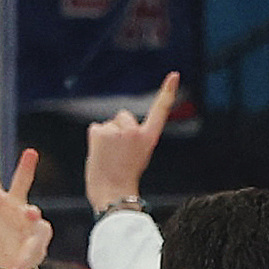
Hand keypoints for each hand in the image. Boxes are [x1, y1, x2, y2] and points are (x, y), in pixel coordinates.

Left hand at [0, 135, 51, 268]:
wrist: (1, 262)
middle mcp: (14, 206)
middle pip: (21, 184)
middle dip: (26, 169)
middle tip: (30, 152)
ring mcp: (28, 224)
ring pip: (34, 214)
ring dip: (33, 213)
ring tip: (31, 212)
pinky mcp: (35, 243)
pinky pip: (34, 247)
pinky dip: (25, 256)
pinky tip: (13, 266)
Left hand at [86, 72, 179, 212]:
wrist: (112, 194)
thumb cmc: (123, 180)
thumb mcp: (137, 156)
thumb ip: (132, 139)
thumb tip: (116, 130)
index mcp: (149, 138)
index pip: (160, 110)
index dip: (168, 91)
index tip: (174, 74)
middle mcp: (135, 131)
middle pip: (123, 116)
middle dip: (117, 129)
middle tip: (117, 154)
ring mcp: (118, 130)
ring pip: (108, 124)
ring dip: (105, 137)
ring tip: (108, 157)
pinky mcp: (101, 132)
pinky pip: (95, 128)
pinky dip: (94, 140)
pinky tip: (99, 154)